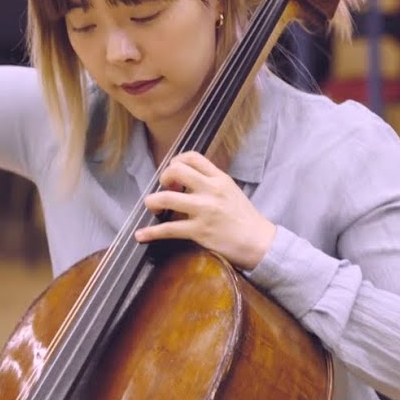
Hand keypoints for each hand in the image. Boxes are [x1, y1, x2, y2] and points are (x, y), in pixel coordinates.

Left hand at [134, 151, 276, 270]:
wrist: (258, 242)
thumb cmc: (244, 218)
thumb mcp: (231, 191)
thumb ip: (211, 183)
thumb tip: (186, 180)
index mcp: (220, 178)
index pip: (193, 157)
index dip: (177, 161)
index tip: (173, 172)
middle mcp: (211, 190)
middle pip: (177, 171)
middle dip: (164, 177)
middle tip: (164, 188)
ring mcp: (204, 210)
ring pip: (167, 198)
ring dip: (152, 201)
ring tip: (150, 205)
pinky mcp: (199, 231)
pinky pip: (168, 229)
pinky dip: (151, 232)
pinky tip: (140, 235)